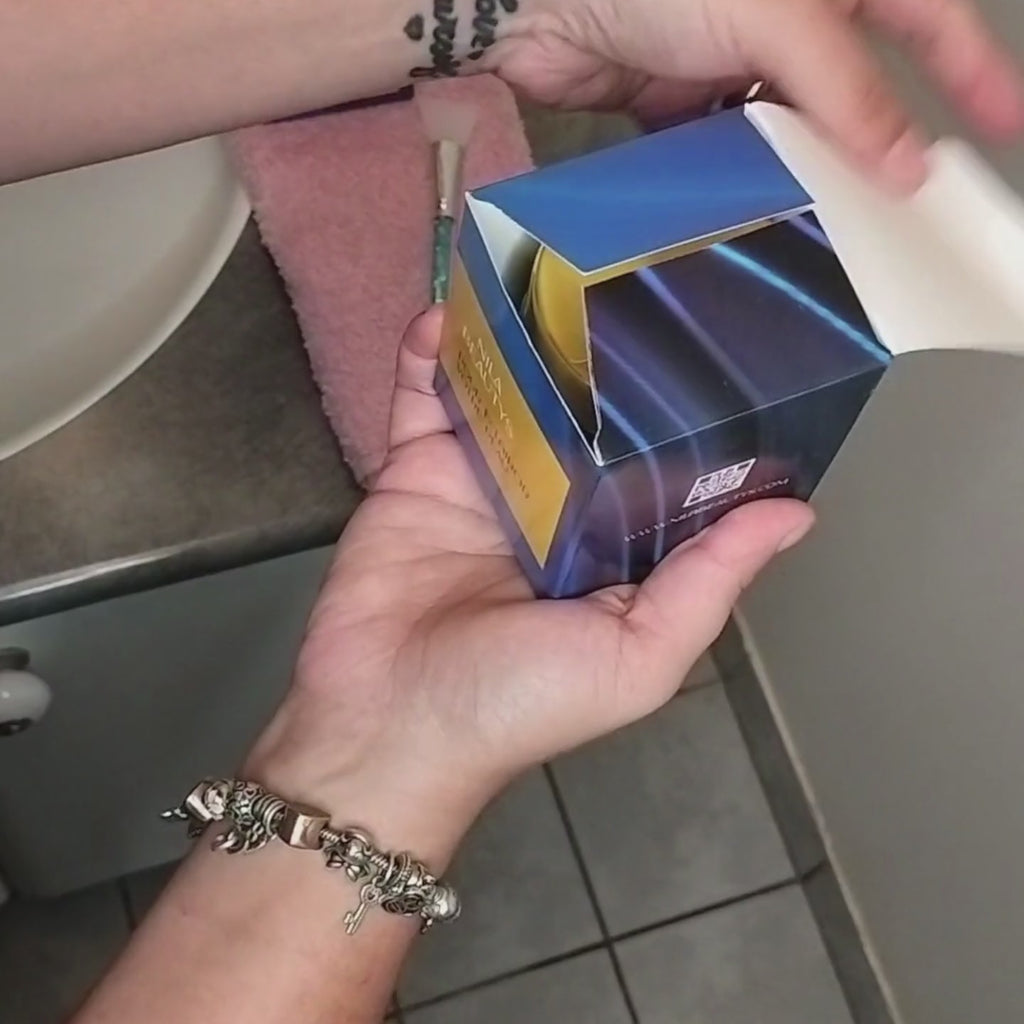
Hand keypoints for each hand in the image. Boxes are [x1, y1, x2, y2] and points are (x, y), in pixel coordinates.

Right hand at [246, 309, 812, 856]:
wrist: (386, 719)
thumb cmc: (519, 701)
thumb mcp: (636, 656)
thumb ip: (708, 582)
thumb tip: (796, 515)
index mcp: (616, 547)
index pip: (663, 465)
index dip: (689, 411)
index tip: (720, 340)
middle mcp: (557, 506)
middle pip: (585, 412)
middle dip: (600, 353)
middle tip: (624, 270)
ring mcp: (485, 480)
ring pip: (509, 390)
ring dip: (517, 337)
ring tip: (539, 266)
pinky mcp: (417, 470)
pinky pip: (427, 397)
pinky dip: (435, 351)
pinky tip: (451, 307)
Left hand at [492, 0, 1023, 188]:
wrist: (544, 3)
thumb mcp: (780, 17)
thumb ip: (846, 88)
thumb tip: (908, 163)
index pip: (928, 22)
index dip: (973, 73)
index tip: (1006, 130)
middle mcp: (791, 14)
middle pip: (857, 86)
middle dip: (879, 143)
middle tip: (908, 208)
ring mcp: (733, 57)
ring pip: (792, 126)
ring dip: (807, 170)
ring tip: (834, 224)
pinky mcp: (682, 99)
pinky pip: (730, 147)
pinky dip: (742, 175)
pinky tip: (758, 209)